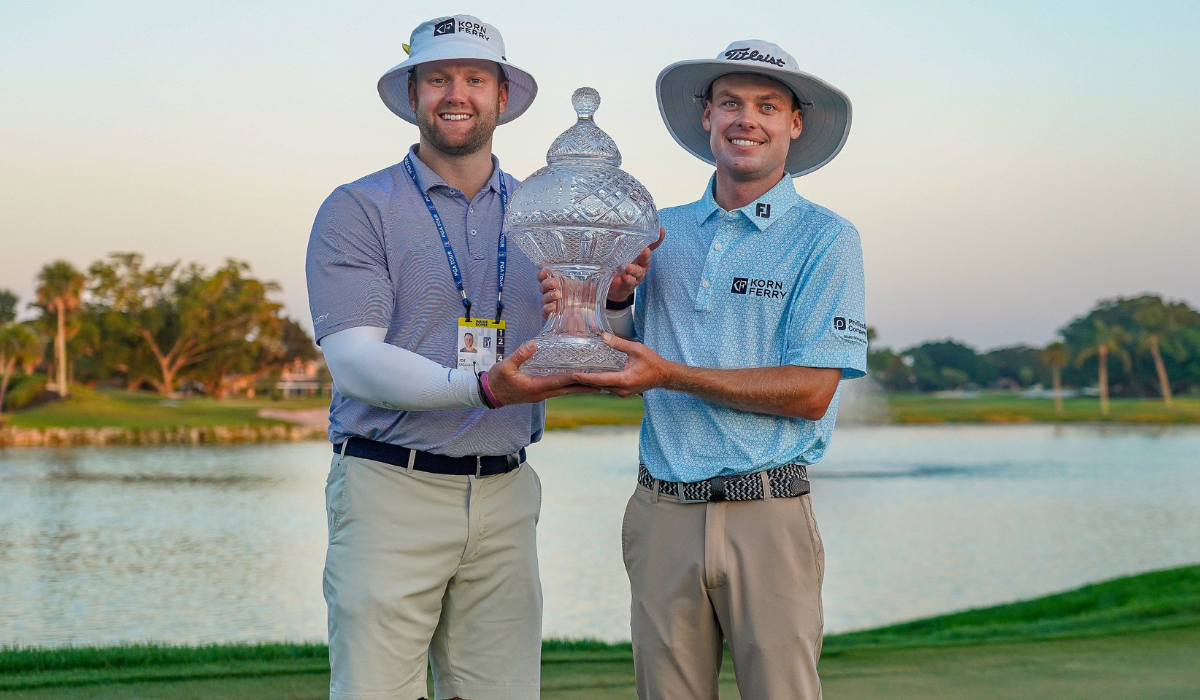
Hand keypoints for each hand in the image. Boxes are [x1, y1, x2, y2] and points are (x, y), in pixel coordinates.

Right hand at [484, 341, 598, 405]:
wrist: (490, 393)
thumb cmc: (498, 380)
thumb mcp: (505, 366)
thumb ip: (519, 355)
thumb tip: (532, 344)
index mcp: (536, 386)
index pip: (560, 381)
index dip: (575, 377)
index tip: (590, 374)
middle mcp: (542, 393)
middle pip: (569, 389)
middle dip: (586, 386)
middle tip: (603, 383)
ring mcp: (542, 394)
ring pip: (566, 391)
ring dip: (581, 387)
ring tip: (597, 383)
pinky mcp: (540, 392)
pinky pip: (560, 390)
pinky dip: (571, 386)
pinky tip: (578, 382)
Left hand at [570, 334, 674, 397]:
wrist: (664, 376)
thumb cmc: (653, 362)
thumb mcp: (637, 349)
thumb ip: (620, 344)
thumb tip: (603, 337)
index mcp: (625, 380)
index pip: (600, 379)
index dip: (586, 377)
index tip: (573, 375)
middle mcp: (621, 389)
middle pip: (598, 385)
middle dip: (583, 380)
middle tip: (567, 375)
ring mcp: (622, 392)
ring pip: (601, 388)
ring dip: (589, 382)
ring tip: (574, 375)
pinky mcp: (622, 391)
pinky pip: (606, 387)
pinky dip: (597, 382)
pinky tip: (589, 376)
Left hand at [607, 226, 664, 302]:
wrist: (613, 287)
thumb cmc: (616, 266)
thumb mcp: (616, 252)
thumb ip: (617, 242)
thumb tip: (614, 227)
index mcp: (638, 255)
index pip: (650, 246)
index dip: (656, 240)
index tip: (661, 231)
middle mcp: (640, 264)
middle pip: (646, 259)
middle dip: (646, 255)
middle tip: (645, 251)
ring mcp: (635, 276)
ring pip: (638, 272)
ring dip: (634, 270)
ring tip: (629, 268)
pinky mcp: (629, 285)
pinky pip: (630, 282)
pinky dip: (628, 280)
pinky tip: (624, 278)